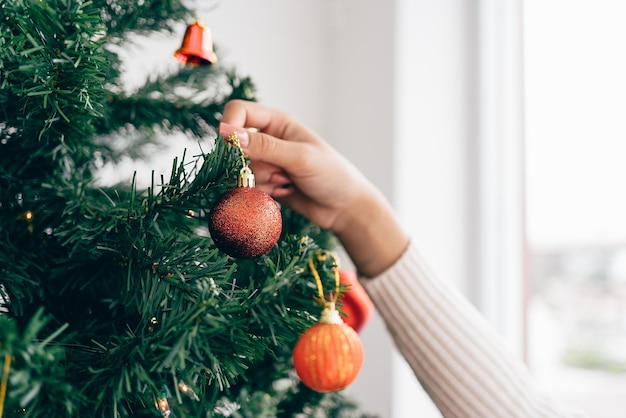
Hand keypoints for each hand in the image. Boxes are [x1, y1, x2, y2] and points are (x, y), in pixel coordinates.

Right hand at [219, 100, 408, 276]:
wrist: (345, 208)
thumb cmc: (331, 175)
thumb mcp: (300, 157)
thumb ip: (265, 146)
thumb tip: (229, 135)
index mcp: (278, 122)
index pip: (239, 112)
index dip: (229, 126)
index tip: (230, 148)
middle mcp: (269, 139)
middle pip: (236, 146)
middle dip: (251, 163)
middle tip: (278, 172)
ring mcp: (267, 163)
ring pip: (241, 170)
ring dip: (260, 181)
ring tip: (286, 183)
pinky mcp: (266, 184)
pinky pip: (248, 188)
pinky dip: (263, 194)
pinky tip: (285, 193)